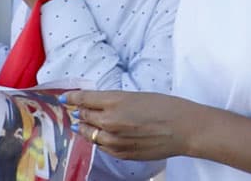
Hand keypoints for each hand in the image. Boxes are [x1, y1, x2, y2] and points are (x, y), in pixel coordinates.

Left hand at [66, 90, 206, 161]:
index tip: (65, 98)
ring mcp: (113, 140)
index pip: (84, 99)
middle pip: (84, 116)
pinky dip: (99, 139)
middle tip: (76, 110)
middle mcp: (109, 121)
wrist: (185, 129)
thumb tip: (97, 106)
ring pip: (89, 133)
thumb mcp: (139, 96)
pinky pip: (101, 146)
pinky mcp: (119, 153)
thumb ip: (116, 102)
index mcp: (116, 101)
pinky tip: (103, 135)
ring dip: (86, 128)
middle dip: (80, 112)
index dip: (72, 97)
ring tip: (84, 124)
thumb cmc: (168, 107)